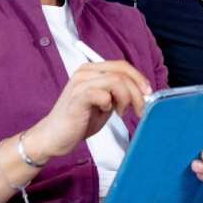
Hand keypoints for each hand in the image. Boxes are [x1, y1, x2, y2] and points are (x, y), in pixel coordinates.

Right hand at [25, 61, 151, 161]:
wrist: (54, 137)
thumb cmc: (80, 120)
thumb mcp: (106, 102)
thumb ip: (120, 93)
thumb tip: (143, 92)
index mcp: (92, 70)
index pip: (122, 66)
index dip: (139, 78)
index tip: (148, 93)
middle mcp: (85, 72)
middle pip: (122, 72)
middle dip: (137, 91)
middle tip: (140, 108)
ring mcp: (80, 83)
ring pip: (116, 81)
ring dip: (127, 99)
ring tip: (122, 112)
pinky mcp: (77, 97)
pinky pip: (102, 94)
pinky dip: (110, 103)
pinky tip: (106, 111)